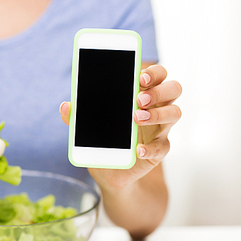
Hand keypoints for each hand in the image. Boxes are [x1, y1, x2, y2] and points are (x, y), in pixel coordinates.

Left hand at [60, 64, 181, 189]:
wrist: (110, 167)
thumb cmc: (104, 136)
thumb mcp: (89, 124)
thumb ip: (78, 114)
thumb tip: (65, 106)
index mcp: (143, 93)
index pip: (158, 75)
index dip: (154, 73)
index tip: (140, 76)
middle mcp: (157, 107)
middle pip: (173, 89)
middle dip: (159, 90)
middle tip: (138, 99)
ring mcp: (161, 128)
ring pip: (175, 113)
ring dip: (157, 113)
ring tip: (137, 117)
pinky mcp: (159, 150)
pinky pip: (163, 147)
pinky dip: (150, 148)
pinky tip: (138, 149)